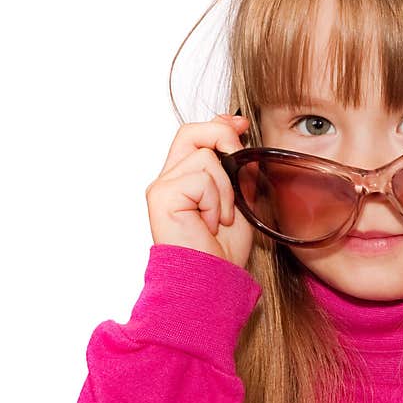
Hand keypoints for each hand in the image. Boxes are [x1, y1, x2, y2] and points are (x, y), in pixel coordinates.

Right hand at [145, 113, 253, 267]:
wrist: (214, 279)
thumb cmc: (224, 248)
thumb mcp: (239, 197)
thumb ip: (236, 166)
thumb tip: (238, 129)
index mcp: (185, 178)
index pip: (195, 135)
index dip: (219, 124)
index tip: (241, 124)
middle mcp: (169, 179)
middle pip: (191, 132)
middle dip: (224, 139)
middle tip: (239, 165)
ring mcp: (163, 187)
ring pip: (205, 158)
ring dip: (226, 190)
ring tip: (220, 218)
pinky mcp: (161, 196)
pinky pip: (201, 179)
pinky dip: (215, 201)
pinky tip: (210, 224)